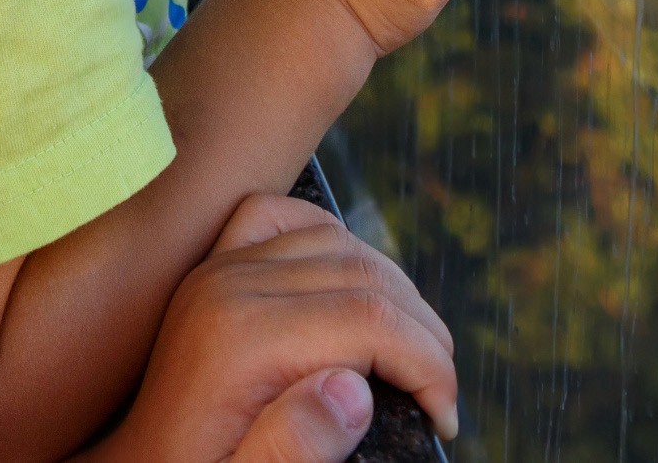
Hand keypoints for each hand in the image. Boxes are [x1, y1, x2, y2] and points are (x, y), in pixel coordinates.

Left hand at [81, 195, 455, 461]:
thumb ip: (291, 446)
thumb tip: (354, 388)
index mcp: (241, 338)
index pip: (372, 318)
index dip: (430, 366)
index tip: (444, 419)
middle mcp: (229, 284)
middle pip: (365, 273)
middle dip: (422, 332)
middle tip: (440, 393)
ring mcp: (218, 267)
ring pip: (337, 240)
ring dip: (390, 288)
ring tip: (413, 354)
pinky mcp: (214, 266)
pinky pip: (280, 218)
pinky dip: (329, 237)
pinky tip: (353, 282)